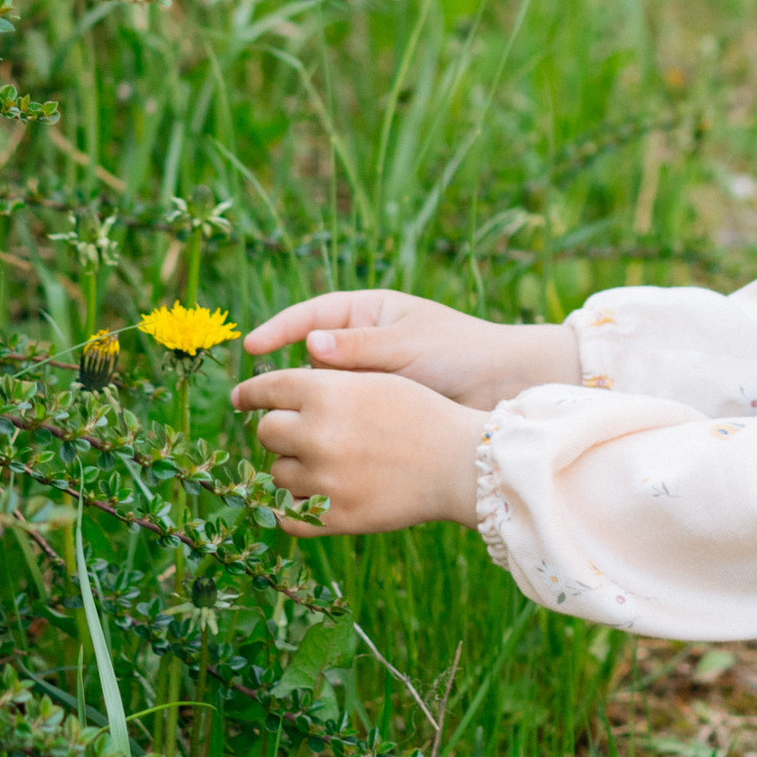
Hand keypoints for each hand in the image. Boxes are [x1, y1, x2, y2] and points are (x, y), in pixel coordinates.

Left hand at [228, 361, 488, 534]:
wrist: (458, 463)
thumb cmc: (420, 415)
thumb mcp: (374, 381)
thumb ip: (325, 383)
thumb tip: (275, 393)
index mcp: (326, 393)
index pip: (266, 389)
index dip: (250, 393)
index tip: (241, 398)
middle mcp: (317, 434)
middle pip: (266, 432)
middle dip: (279, 431)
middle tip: (301, 434)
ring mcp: (324, 480)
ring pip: (275, 473)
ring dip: (292, 468)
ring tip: (326, 465)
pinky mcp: (334, 517)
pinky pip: (288, 515)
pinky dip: (294, 508)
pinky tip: (312, 498)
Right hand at [240, 289, 580, 409]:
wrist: (503, 385)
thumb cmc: (459, 351)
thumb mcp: (408, 344)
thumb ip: (360, 347)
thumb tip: (310, 345)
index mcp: (369, 314)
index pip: (311, 316)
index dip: (279, 330)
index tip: (252, 348)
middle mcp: (363, 345)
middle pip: (310, 360)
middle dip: (286, 378)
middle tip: (257, 399)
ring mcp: (369, 380)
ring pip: (324, 394)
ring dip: (307, 408)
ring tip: (285, 426)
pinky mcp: (378, 411)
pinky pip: (343, 417)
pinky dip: (328, 428)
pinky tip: (315, 443)